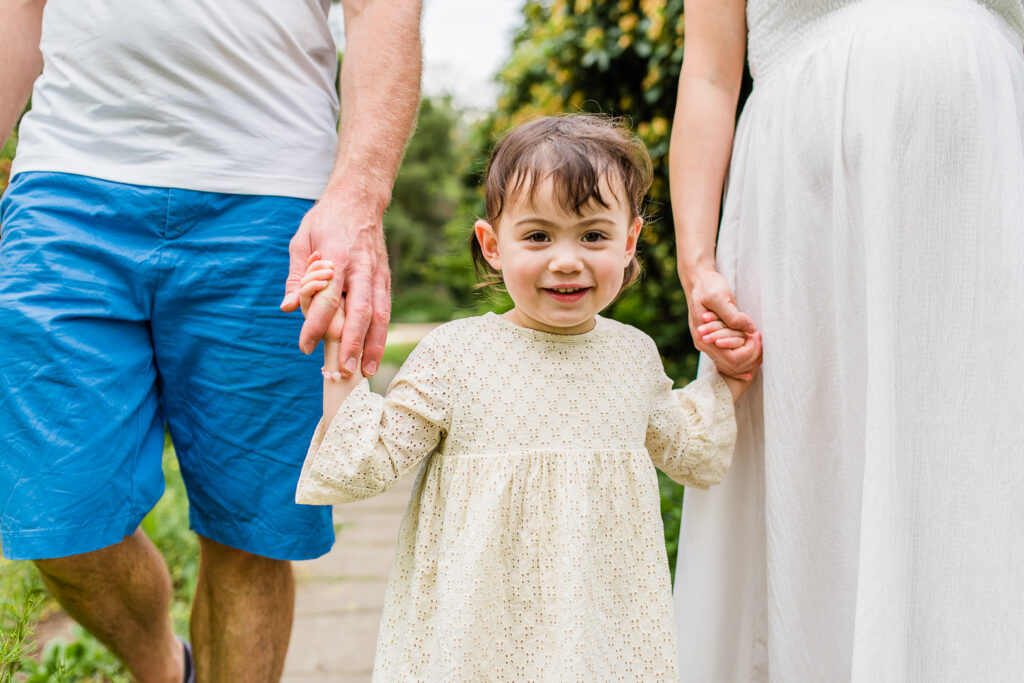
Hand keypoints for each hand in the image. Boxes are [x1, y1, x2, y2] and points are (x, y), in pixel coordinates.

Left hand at [281, 193, 390, 377]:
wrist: (359, 200)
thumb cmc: (325, 220)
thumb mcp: (301, 241)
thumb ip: (296, 277)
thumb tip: (287, 308)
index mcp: (337, 257)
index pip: (327, 299)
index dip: (315, 325)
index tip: (304, 346)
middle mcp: (361, 268)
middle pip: (359, 312)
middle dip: (352, 344)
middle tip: (343, 370)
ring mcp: (377, 274)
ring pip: (379, 315)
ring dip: (374, 345)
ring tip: (367, 372)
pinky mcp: (386, 278)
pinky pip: (386, 309)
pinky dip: (382, 334)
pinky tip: (375, 353)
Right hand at [685, 268, 760, 379]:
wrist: (698, 281)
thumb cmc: (708, 286)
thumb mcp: (720, 297)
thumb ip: (733, 316)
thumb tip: (751, 329)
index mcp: (704, 337)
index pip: (731, 359)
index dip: (748, 351)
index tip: (757, 334)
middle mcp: (704, 344)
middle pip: (733, 365)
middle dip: (751, 354)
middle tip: (760, 335)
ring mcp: (708, 344)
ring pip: (733, 363)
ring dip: (749, 353)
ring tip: (758, 336)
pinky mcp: (713, 340)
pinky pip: (730, 354)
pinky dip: (744, 351)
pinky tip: (753, 341)